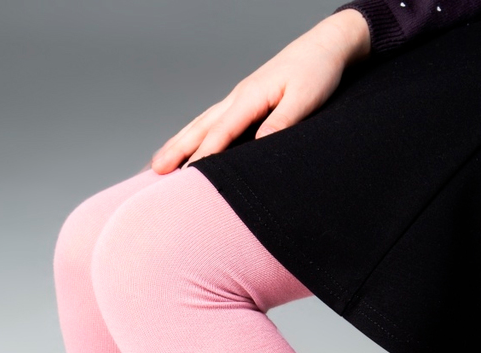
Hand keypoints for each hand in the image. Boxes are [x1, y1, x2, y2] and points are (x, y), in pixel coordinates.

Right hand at [150, 10, 370, 173]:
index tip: (186, 176)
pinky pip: (212, 121)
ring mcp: (239, 99)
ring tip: (160, 163)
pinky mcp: (245, 102)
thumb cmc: (317, 72)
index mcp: (250, 97)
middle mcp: (238, 97)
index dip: (203, 156)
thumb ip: (282, 121)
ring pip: (201, 124)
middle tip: (155, 171)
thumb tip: (259, 145)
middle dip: (176, 150)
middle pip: (199, 127)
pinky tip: (190, 146)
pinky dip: (195, 135)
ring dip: (179, 143)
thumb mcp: (305, 98)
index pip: (220, 133)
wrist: (325, 47)